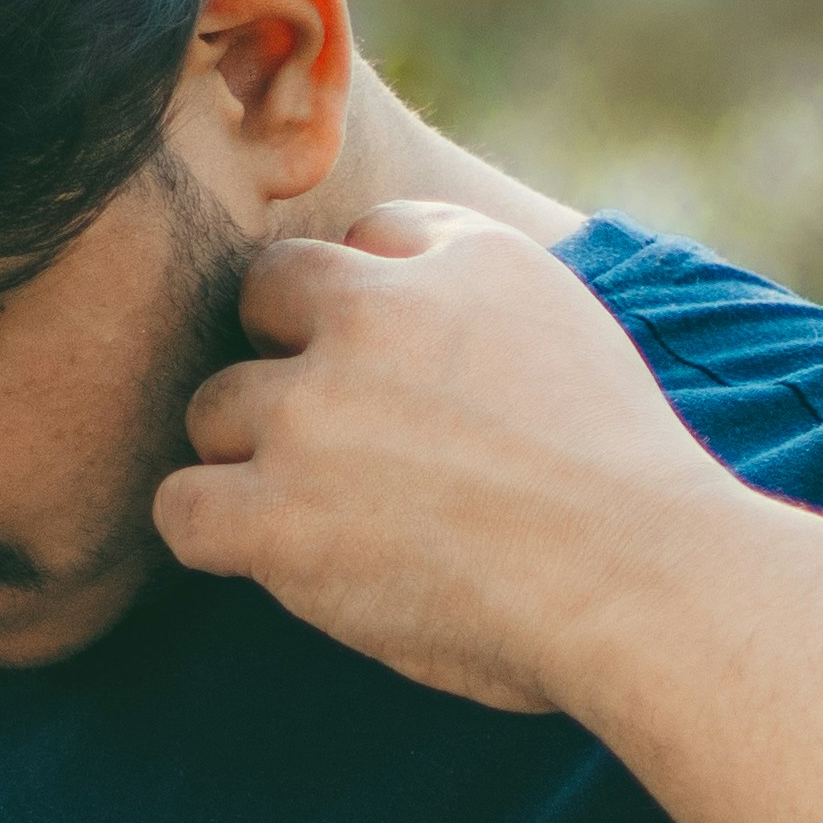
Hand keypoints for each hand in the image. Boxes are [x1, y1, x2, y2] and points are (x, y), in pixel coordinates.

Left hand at [156, 204, 740, 712]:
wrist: (643, 582)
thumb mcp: (568, 327)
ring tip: (326, 512)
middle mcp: (375, 313)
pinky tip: (273, 555)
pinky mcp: (275, 514)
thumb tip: (378, 252)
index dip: (372, 313)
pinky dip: (216, 532)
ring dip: (252, 455)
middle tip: (349, 443)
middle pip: (264, 301)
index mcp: (463, 258)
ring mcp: (313, 412)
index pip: (362, 240)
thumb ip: (469, 276)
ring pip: (212, 408)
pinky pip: (180, 507)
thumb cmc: (626, 486)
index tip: (413, 383)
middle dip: (291, 364)